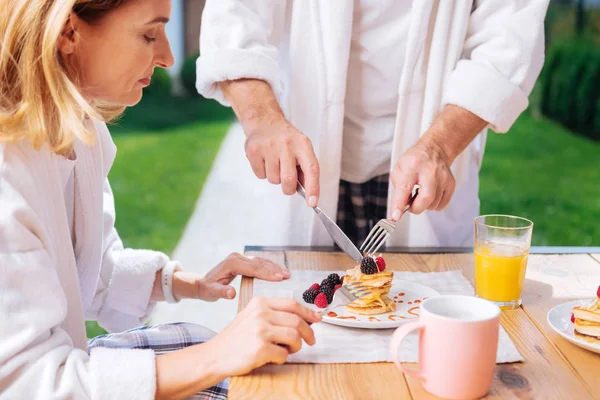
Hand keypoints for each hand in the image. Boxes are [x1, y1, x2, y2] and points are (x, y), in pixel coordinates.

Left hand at [173, 253, 289, 301]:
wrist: (202, 283)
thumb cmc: (207, 289)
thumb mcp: (212, 293)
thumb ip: (222, 292)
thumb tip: (231, 293)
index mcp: (232, 263)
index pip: (253, 268)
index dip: (267, 273)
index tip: (279, 278)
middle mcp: (237, 258)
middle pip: (259, 263)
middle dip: (274, 269)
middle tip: (286, 276)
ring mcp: (240, 258)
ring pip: (260, 261)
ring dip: (274, 267)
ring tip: (286, 273)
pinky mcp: (243, 261)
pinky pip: (259, 263)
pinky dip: (269, 266)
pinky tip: (278, 271)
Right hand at [208, 298, 321, 376]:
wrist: (214, 355)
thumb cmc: (236, 338)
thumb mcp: (251, 316)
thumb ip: (274, 314)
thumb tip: (304, 318)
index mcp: (259, 303)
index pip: (292, 304)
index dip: (308, 312)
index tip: (317, 319)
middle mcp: (260, 314)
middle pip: (296, 321)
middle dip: (308, 332)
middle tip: (310, 340)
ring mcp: (260, 331)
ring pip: (294, 337)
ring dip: (297, 346)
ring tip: (289, 350)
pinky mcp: (259, 349)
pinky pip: (284, 355)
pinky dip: (283, 358)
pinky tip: (273, 357)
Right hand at [220, 79, 319, 206]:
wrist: (264, 120)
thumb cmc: (286, 139)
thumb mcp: (301, 148)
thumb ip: (305, 169)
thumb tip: (309, 193)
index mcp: (303, 144)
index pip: (311, 168)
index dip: (313, 187)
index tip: (312, 202)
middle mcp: (287, 144)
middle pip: (288, 179)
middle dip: (288, 188)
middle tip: (287, 184)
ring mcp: (269, 146)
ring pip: (273, 179)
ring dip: (274, 177)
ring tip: (274, 163)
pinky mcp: (254, 150)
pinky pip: (260, 175)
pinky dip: (263, 172)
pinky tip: (264, 160)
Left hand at [389, 137, 455, 219]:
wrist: (434, 150)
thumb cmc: (414, 161)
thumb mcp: (399, 171)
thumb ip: (398, 191)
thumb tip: (400, 209)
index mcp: (412, 166)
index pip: (404, 188)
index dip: (399, 204)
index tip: (395, 216)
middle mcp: (430, 171)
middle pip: (426, 197)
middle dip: (416, 207)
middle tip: (411, 204)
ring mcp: (443, 177)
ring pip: (434, 204)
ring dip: (424, 205)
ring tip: (420, 194)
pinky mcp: (451, 183)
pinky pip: (442, 204)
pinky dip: (433, 204)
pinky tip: (429, 194)